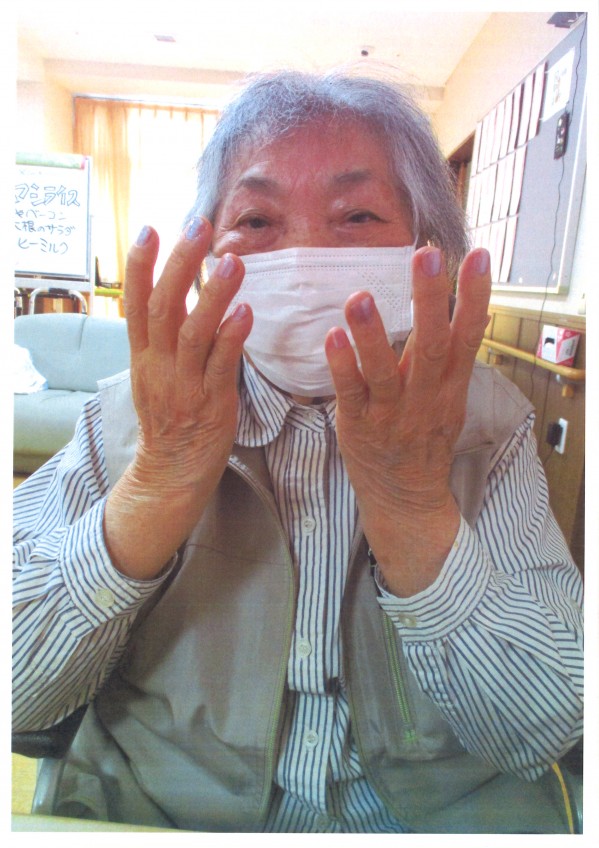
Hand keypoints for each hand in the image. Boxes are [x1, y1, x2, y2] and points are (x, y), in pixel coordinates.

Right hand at [103, 218, 251, 578]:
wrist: (172, 471)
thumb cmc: (170, 416)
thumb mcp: (155, 373)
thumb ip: (166, 336)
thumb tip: (181, 292)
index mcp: (144, 355)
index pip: (136, 302)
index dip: (139, 265)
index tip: (149, 229)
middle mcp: (159, 365)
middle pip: (165, 307)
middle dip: (180, 263)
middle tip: (197, 226)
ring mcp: (184, 384)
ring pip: (193, 332)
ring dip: (213, 294)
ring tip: (232, 260)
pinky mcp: (212, 402)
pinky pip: (221, 366)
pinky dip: (231, 336)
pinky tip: (245, 311)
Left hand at [325, 247, 490, 596]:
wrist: (406, 497)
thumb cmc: (423, 439)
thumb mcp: (446, 399)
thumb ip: (444, 359)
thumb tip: (447, 304)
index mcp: (450, 387)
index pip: (468, 338)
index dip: (475, 298)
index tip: (479, 257)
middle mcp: (425, 399)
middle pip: (432, 347)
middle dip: (430, 301)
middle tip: (427, 257)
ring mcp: (391, 414)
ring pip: (385, 373)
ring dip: (372, 335)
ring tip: (361, 297)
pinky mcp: (358, 426)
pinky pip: (350, 394)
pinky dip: (342, 366)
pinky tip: (333, 336)